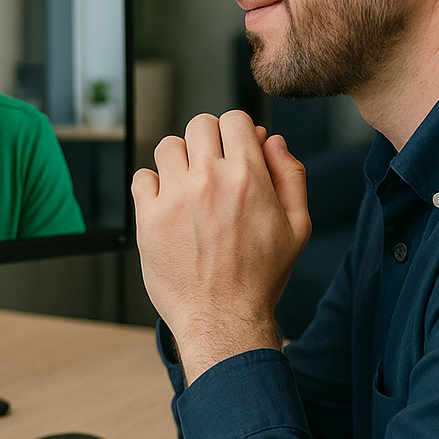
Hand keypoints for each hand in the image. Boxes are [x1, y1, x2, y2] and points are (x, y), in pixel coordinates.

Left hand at [131, 110, 311, 382]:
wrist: (223, 318)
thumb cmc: (260, 278)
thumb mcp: (297, 227)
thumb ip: (290, 176)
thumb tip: (273, 140)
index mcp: (248, 177)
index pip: (235, 120)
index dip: (236, 132)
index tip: (234, 150)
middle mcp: (209, 180)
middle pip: (199, 125)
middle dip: (208, 140)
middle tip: (211, 168)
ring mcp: (174, 196)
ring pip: (167, 146)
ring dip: (178, 160)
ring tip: (187, 187)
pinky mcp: (147, 217)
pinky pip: (141, 178)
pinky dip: (151, 186)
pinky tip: (167, 206)